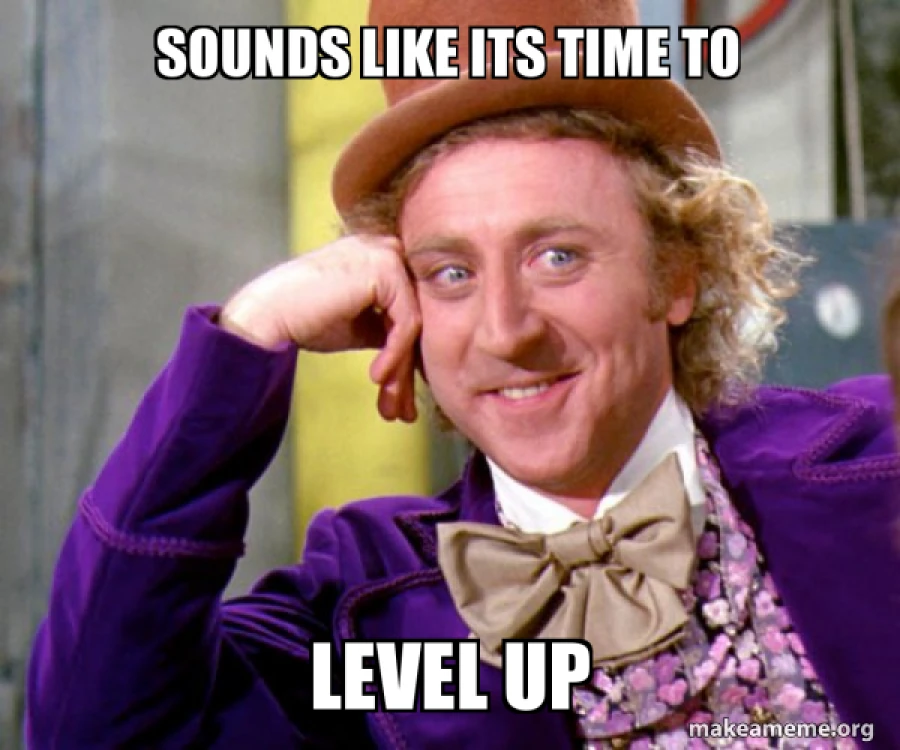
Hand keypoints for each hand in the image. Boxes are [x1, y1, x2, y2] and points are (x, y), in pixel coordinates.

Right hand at [221, 235, 420, 421]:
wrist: (267, 315)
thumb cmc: (304, 320)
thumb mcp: (359, 325)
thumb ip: (389, 329)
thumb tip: (419, 356)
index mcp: (380, 257)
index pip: (408, 311)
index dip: (405, 358)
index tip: (397, 396)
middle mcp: (387, 249)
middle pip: (416, 318)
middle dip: (407, 371)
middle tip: (401, 413)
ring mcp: (387, 254)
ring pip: (414, 324)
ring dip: (401, 371)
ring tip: (389, 405)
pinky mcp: (385, 267)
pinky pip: (406, 322)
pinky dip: (395, 355)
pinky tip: (378, 378)